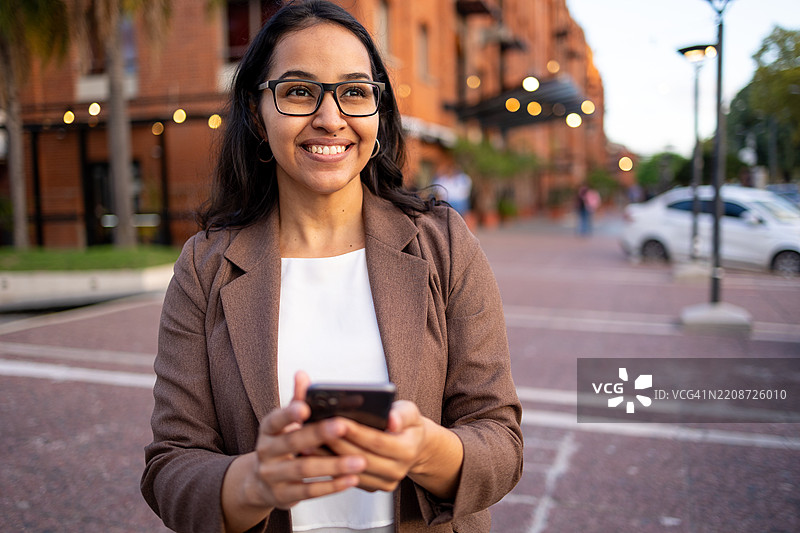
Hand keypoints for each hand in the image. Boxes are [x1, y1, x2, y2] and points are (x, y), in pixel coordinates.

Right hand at [226, 372, 366, 524]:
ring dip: (333, 465)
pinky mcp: (282, 496)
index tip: (305, 408)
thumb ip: (297, 400)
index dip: (289, 414)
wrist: (259, 481)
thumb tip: (303, 374)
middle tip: (343, 426)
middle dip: (318, 434)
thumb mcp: (285, 422)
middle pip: (293, 443)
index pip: (275, 419)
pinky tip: (351, 480)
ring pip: (304, 470)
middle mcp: (266, 452)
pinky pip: (309, 492)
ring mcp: (272, 476)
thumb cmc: (282, 443)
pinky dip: (331, 486)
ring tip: (360, 460)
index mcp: (268, 429)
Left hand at [325, 400, 462, 498]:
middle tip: (315, 431)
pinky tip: (315, 454)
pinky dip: (330, 466)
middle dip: (336, 444)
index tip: (337, 420)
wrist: (413, 446)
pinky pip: (348, 479)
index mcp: (407, 450)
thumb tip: (391, 420)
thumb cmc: (406, 424)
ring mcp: (385, 482)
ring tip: (308, 442)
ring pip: (350, 471)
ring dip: (327, 457)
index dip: (356, 432)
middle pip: (360, 458)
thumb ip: (401, 414)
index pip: (377, 441)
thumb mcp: (409, 412)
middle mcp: (397, 471)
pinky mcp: (373, 487)